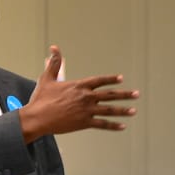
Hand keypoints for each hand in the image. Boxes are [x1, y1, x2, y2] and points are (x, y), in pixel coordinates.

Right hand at [19, 45, 138, 141]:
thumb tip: (54, 48)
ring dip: (123, 110)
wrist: (37, 118)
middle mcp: (86, 97)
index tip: (121, 79)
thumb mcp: (47, 79)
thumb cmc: (41, 99)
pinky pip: (102, 124)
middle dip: (125, 94)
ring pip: (109, 110)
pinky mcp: (84, 123)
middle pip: (110, 95)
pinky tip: (123, 126)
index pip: (100, 81)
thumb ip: (54, 64)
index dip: (111, 79)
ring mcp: (86, 110)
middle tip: (136, 94)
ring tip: (133, 110)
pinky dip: (113, 125)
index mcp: (79, 85)